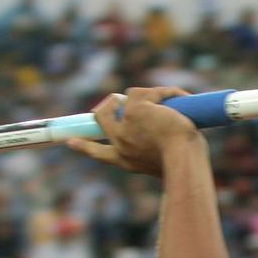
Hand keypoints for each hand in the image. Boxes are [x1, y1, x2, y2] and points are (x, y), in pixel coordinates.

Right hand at [67, 86, 203, 176]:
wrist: (185, 161)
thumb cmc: (186, 166)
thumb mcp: (168, 162)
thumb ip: (161, 150)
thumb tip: (170, 128)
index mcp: (126, 162)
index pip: (99, 153)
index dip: (84, 146)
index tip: (70, 141)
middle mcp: (120, 143)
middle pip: (102, 118)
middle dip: (108, 106)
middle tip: (117, 101)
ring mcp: (125, 124)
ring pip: (129, 98)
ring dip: (152, 97)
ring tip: (175, 108)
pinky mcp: (136, 109)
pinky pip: (151, 92)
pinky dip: (168, 93)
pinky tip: (183, 98)